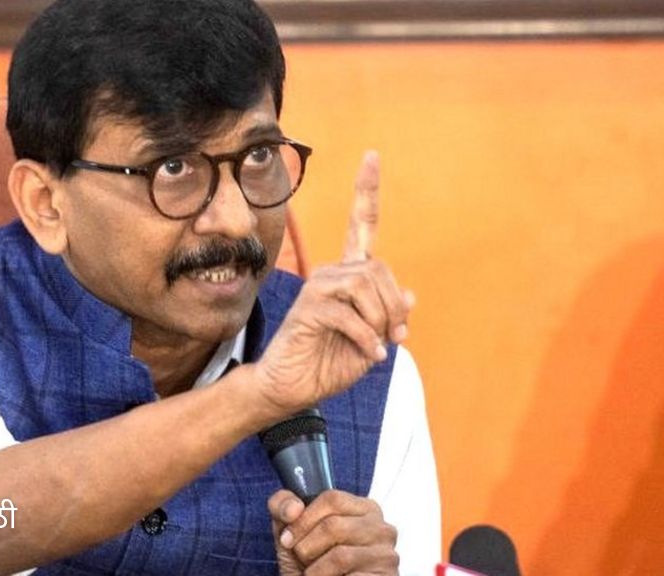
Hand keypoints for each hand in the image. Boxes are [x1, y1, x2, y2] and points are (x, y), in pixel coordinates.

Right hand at [252, 151, 413, 415]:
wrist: (292, 387)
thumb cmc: (329, 362)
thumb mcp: (373, 339)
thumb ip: (390, 316)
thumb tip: (409, 296)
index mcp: (347, 275)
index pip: (360, 225)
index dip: (366, 190)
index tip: (372, 156)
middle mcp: (331, 274)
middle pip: (378, 270)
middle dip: (394, 306)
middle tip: (395, 337)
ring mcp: (316, 288)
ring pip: (365, 287)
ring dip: (380, 321)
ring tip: (376, 346)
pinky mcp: (307, 309)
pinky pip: (349, 314)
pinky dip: (366, 337)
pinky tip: (369, 354)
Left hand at [270, 489, 398, 575]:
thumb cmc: (311, 564)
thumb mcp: (292, 532)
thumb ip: (283, 507)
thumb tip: (293, 507)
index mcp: (362, 508)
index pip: (332, 498)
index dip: (303, 518)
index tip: (287, 538)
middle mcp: (381, 528)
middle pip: (333, 525)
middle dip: (306, 547)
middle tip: (301, 560)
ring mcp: (387, 555)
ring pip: (340, 554)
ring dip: (316, 568)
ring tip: (314, 573)